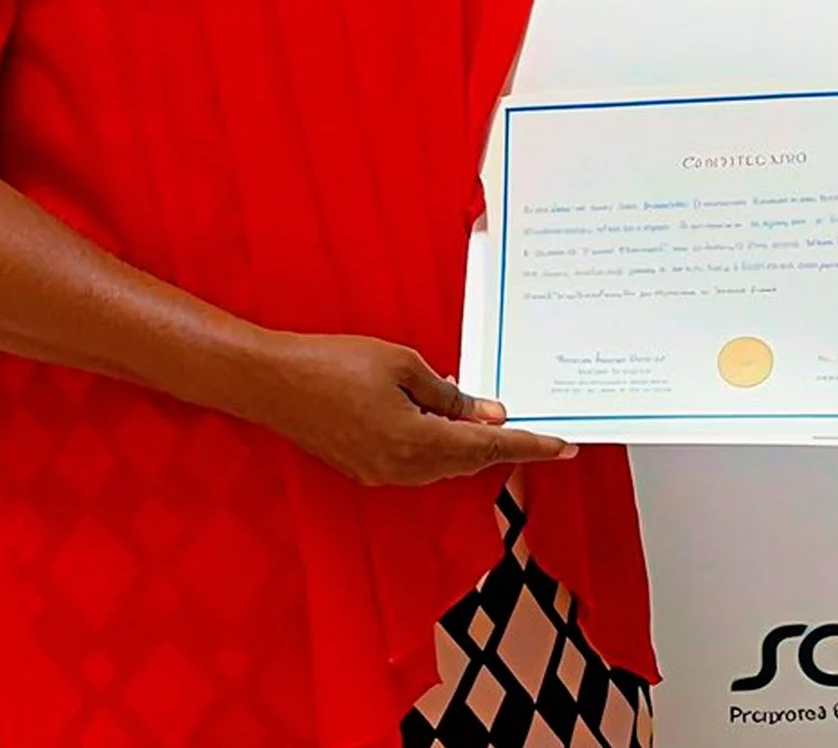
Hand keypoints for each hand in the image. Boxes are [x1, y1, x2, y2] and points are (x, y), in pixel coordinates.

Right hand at [248, 332, 576, 485]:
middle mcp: (402, 469)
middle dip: (504, 445)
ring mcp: (381, 473)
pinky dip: (442, 446)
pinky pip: (418, 462)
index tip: (565, 445)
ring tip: (499, 422)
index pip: (488, 448)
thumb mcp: (404, 365)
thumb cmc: (336, 364)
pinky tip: (449, 422)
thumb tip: (488, 415)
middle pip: (468, 462)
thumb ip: (450, 395)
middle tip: (540, 430)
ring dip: (472, 446)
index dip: (529, 446)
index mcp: (417, 443)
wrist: (273, 383)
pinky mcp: (365, 468)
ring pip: (444, 465)